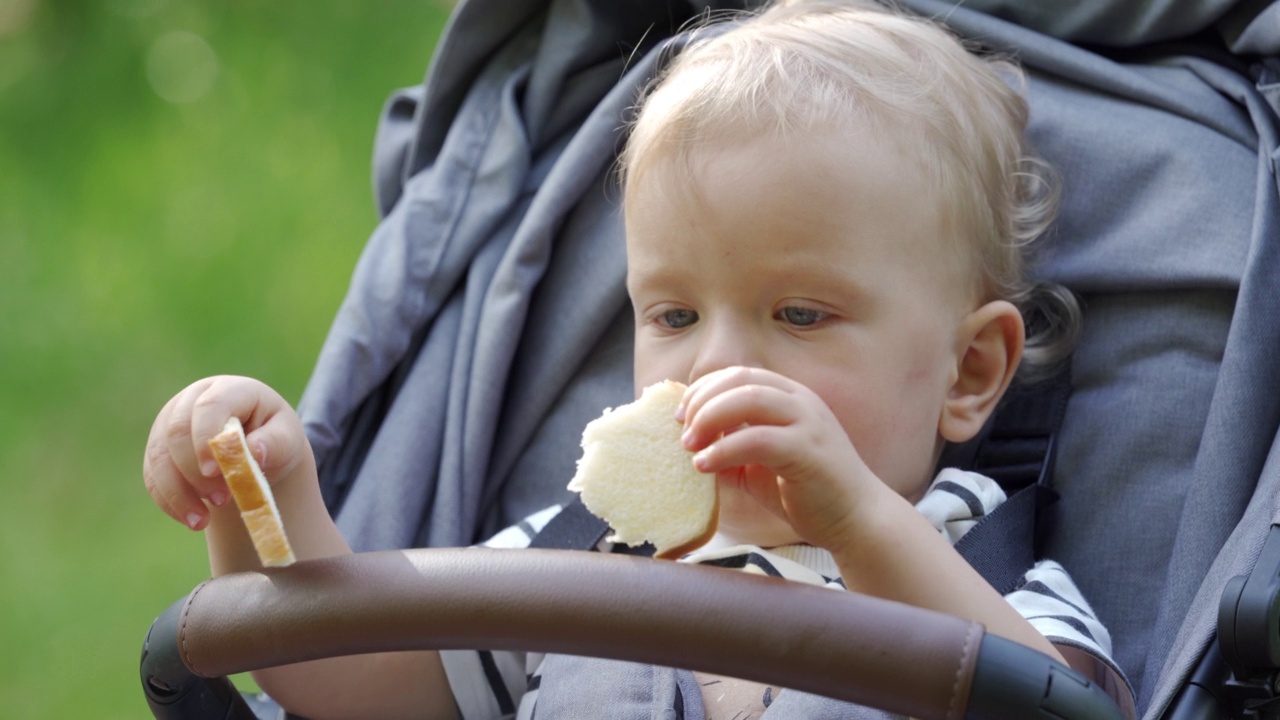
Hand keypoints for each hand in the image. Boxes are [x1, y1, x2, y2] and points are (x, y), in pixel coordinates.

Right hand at [142, 375, 308, 530]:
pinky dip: (170, 501)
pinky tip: (192, 520)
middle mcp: (192, 401)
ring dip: (178, 492)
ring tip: (203, 520)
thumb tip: (254, 452)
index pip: (209, 406)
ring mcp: (169, 424)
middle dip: (194, 470)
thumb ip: (275, 442)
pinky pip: (153, 477)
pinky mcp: (159, 450)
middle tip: (221, 500)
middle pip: (177, 431)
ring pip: (159, 457)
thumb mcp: (287, 438)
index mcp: (228, 390)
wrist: (257, 448)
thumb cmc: (274, 437)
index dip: (206, 437)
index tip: (216, 471)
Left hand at [678, 366, 887, 552]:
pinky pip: (757, 439)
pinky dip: (724, 449)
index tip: (681, 415)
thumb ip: (730, 447)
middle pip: (739, 379)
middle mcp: (800, 401)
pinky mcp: (808, 450)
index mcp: (789, 397)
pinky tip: (705, 466)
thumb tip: (689, 444)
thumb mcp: (758, 464)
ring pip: (748, 398)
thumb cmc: (807, 491)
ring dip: (709, 418)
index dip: (703, 389)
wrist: (855, 520)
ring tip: (689, 446)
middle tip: (681, 430)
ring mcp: (807, 422)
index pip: (738, 374)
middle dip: (701, 400)